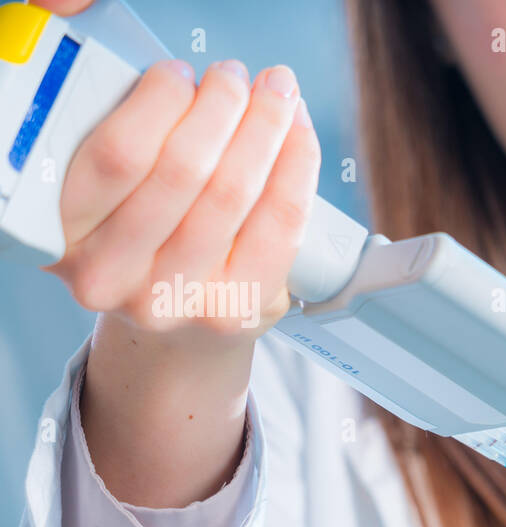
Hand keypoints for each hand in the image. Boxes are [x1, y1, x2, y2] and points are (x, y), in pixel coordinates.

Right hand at [46, 55, 319, 506]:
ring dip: (264, 129)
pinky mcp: (235, 313)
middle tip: (237, 76)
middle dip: (220, 107)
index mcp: (65, 237)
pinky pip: (280, 226)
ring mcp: (177, 302)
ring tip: (275, 95)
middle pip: (185, 171)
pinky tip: (299, 136)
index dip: (159, 102)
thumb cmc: (143, 243)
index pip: (118, 156)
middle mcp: (113, 277)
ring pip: (235, 194)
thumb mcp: (108, 201)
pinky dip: (297, 170)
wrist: (173, 334)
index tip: (181, 72)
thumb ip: (129, 150)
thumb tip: (191, 84)